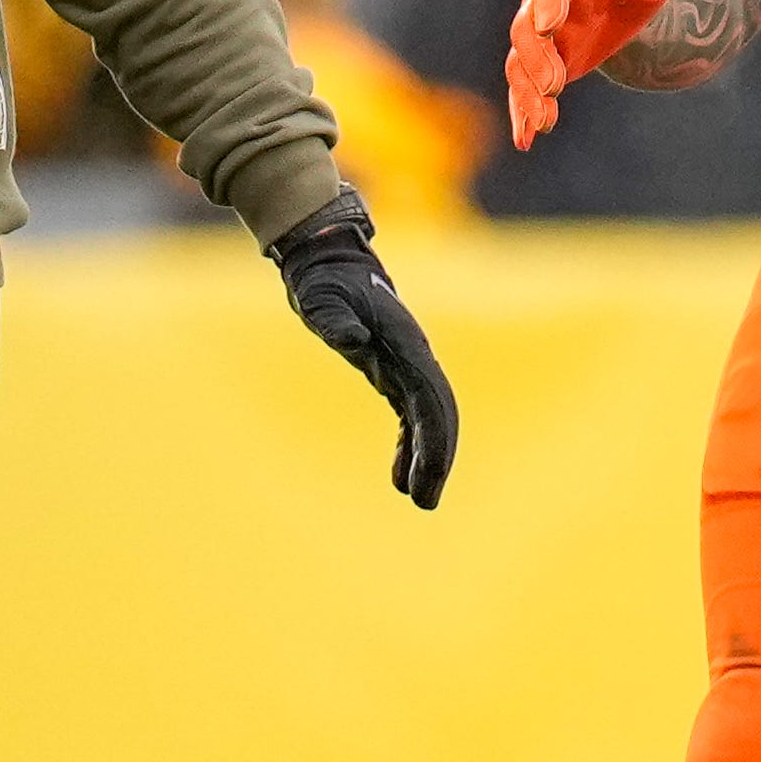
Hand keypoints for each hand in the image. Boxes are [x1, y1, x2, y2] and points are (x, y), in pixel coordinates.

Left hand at [272, 192, 456, 506]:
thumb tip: (350, 339)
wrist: (328, 260)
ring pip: (429, 418)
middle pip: (439, 414)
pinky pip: (410, 415)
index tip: (430, 474)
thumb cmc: (324, 279)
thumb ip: (334, 317)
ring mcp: (407, 366)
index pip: (432, 398)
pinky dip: (409, 446)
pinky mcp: (393, 372)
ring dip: (428, 457)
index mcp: (407, 345)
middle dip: (438, 458)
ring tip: (419, 499)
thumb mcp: (321, 295)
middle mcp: (415, 358)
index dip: (436, 438)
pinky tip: (399, 477)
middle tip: (426, 502)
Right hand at [505, 0, 696, 146]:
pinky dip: (522, 114)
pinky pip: (523, 91)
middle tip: (556, 87)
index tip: (549, 28)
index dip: (550, 6)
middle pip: (528, 34)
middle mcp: (539, 8)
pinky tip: (526, 142)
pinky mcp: (538, 67)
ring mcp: (536, 41)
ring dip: (528, 95)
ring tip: (544, 125)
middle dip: (539, 61)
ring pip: (522, 67)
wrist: (614, 0)